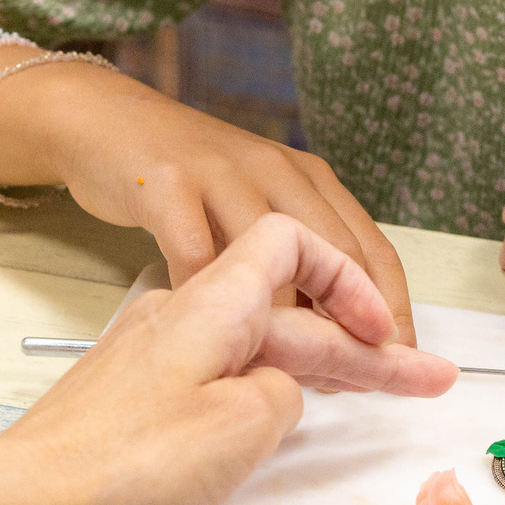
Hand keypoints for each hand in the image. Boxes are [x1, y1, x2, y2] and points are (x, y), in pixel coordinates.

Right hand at [0, 60, 417, 345]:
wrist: (107, 123)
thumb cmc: (189, 183)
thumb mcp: (258, 207)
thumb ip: (296, 259)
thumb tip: (335, 338)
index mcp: (309, 180)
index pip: (372, 251)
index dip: (392, 312)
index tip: (398, 362)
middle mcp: (275, 171)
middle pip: (336, 256)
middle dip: (348, 326)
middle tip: (348, 381)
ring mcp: (221, 174)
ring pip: (270, 260)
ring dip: (280, 323)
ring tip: (281, 371)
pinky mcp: (166, 183)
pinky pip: (194, 253)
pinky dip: (206, 301)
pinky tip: (207, 336)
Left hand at [0, 214, 455, 504]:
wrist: (25, 504)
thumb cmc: (130, 460)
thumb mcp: (243, 423)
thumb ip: (285, 391)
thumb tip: (280, 389)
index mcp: (212, 300)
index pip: (296, 246)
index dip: (350, 284)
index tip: (386, 338)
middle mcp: (186, 315)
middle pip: (291, 310)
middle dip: (364, 347)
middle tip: (430, 383)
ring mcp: (160, 356)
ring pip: (259, 347)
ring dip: (322, 368)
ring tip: (380, 394)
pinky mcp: (141, 399)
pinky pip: (224, 376)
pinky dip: (271, 389)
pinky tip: (293, 415)